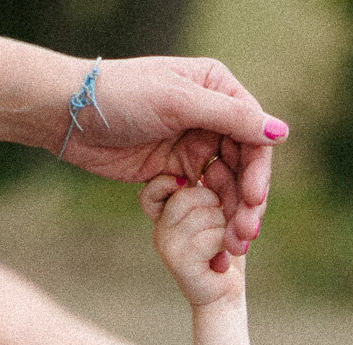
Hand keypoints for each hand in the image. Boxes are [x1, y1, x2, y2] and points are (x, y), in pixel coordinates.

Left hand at [59, 56, 287, 257]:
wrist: (71, 115)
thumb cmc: (122, 96)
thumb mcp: (179, 102)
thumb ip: (231, 117)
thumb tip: (281, 132)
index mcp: (217, 89)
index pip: (254, 135)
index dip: (258, 171)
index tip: (255, 200)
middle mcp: (211, 117)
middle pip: (244, 167)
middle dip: (247, 203)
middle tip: (245, 237)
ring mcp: (194, 144)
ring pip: (226, 187)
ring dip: (231, 217)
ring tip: (231, 247)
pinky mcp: (177, 170)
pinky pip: (204, 199)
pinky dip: (211, 220)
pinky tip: (214, 244)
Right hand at [141, 176, 243, 304]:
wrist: (223, 297)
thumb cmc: (223, 253)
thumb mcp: (218, 213)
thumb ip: (211, 189)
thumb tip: (214, 167)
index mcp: (164, 214)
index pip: (156, 185)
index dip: (175, 184)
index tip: (197, 194)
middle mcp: (160, 227)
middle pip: (189, 195)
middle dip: (217, 208)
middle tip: (220, 230)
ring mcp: (166, 243)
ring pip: (206, 214)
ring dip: (225, 229)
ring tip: (219, 247)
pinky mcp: (179, 259)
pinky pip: (213, 236)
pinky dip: (226, 245)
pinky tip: (219, 259)